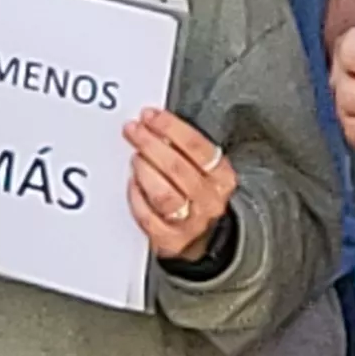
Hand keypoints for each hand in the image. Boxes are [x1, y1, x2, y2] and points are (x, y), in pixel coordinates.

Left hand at [126, 108, 240, 262]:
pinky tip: (132, 183)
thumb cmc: (199, 195)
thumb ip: (184, 149)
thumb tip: (154, 125)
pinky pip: (148, 217)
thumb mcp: (204, 169)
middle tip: (133, 130)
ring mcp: (190, 222)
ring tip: (135, 158)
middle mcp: (209, 200)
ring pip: (164, 194)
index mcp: (222, 177)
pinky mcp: (170, 239)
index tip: (150, 116)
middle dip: (151, 144)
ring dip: (145, 171)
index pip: (198, 147)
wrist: (204, 238)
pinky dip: (137, 197)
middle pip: (177, 168)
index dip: (171, 128)